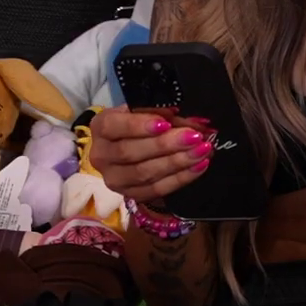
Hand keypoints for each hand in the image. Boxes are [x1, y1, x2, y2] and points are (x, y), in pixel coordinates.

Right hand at [87, 106, 213, 204]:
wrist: (135, 145)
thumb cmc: (143, 122)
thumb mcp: (151, 112)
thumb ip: (169, 115)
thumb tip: (198, 124)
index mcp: (101, 127)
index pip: (113, 127)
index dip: (138, 126)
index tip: (165, 124)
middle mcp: (101, 155)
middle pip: (130, 152)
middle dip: (165, 145)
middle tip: (195, 137)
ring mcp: (114, 179)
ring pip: (144, 173)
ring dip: (177, 162)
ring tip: (203, 150)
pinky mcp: (130, 194)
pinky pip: (156, 189)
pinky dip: (181, 178)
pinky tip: (200, 165)